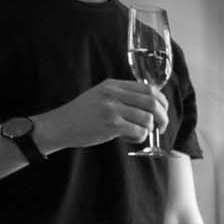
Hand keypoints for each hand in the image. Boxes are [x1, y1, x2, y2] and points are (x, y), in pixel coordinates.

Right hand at [36, 80, 168, 151]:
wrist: (60, 125)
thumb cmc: (82, 114)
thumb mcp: (101, 96)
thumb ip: (122, 96)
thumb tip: (151, 105)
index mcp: (113, 85)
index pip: (148, 88)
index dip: (161, 101)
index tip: (163, 111)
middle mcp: (113, 94)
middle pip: (152, 102)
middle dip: (163, 116)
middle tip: (161, 126)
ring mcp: (112, 109)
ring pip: (147, 118)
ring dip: (149, 129)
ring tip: (138, 133)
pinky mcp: (110, 124)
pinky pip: (138, 131)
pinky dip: (139, 137)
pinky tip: (129, 138)